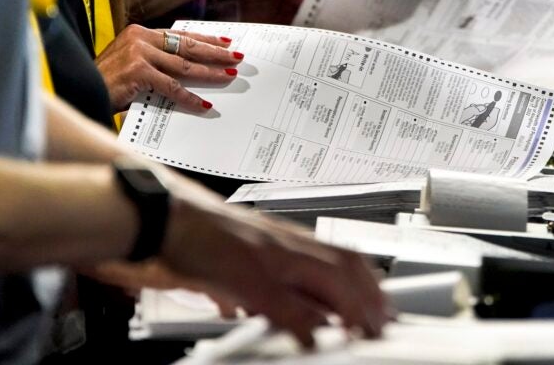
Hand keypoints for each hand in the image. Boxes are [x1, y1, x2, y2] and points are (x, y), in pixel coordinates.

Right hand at [93, 175, 388, 347]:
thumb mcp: (253, 253)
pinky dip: (302, 321)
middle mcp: (287, 244)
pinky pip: (282, 300)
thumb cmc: (206, 234)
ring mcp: (269, 257)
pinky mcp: (245, 274)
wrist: (169, 214)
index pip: (344, 256)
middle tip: (383, 323)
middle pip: (344, 265)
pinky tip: (313, 339)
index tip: (384, 305)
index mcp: (290, 239)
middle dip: (371, 297)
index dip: (371, 282)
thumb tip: (302, 308)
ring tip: (364, 330)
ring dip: (350, 306)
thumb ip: (280, 279)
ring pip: (324, 277)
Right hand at [95, 24, 241, 112]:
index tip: (225, 40)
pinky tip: (203, 104)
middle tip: (236, 56)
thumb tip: (188, 68)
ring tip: (228, 75)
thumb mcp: (131, 63)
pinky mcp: (139, 73)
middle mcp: (140, 39)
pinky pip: (172, 87)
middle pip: (187, 46)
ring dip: (209, 72)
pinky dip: (189, 97)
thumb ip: (154, 60)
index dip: (205, 37)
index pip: (180, 34)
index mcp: (139, 33)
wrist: (81, 91)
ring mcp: (139, 55)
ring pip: (184, 65)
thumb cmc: (105, 82)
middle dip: (215, 52)